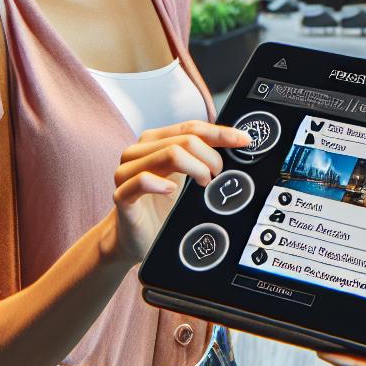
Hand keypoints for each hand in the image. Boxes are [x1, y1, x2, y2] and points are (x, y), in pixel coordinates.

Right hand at [102, 120, 250, 265]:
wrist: (135, 237)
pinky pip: (142, 181)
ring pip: (169, 154)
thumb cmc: (161, 205)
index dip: (220, 133)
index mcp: (154, 141)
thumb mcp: (186, 176)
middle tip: (218, 173)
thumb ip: (201, 157)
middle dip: (210, 156)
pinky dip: (162, 183)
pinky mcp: (121, 194)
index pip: (191, 127)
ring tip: (203, 183)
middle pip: (184, 140)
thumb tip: (235, 144)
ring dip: (196, 168)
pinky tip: (172, 190)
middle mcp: (138, 151)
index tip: (243, 140)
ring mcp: (127, 172)